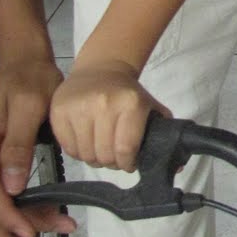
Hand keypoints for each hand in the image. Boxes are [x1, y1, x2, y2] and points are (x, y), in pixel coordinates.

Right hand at [0, 56, 76, 236]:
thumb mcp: (30, 105)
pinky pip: (5, 195)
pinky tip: (48, 220)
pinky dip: (24, 211)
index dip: (7, 216)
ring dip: (18, 227)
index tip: (29, 235)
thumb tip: (12, 186)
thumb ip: (19, 145)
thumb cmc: (33, 80)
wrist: (28, 63)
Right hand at [50, 61, 169, 171]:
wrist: (100, 69)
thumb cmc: (127, 93)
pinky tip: (86, 141)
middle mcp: (104, 104)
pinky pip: (68, 148)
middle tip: (114, 157)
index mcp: (131, 104)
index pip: (126, 150)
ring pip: (85, 155)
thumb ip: (165, 134)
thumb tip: (177, 166)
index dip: (128, 164)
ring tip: (100, 148)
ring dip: (95, 159)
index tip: (129, 163)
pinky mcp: (59, 111)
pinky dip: (78, 151)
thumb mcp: (151, 107)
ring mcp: (79, 107)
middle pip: (105, 156)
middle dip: (112, 163)